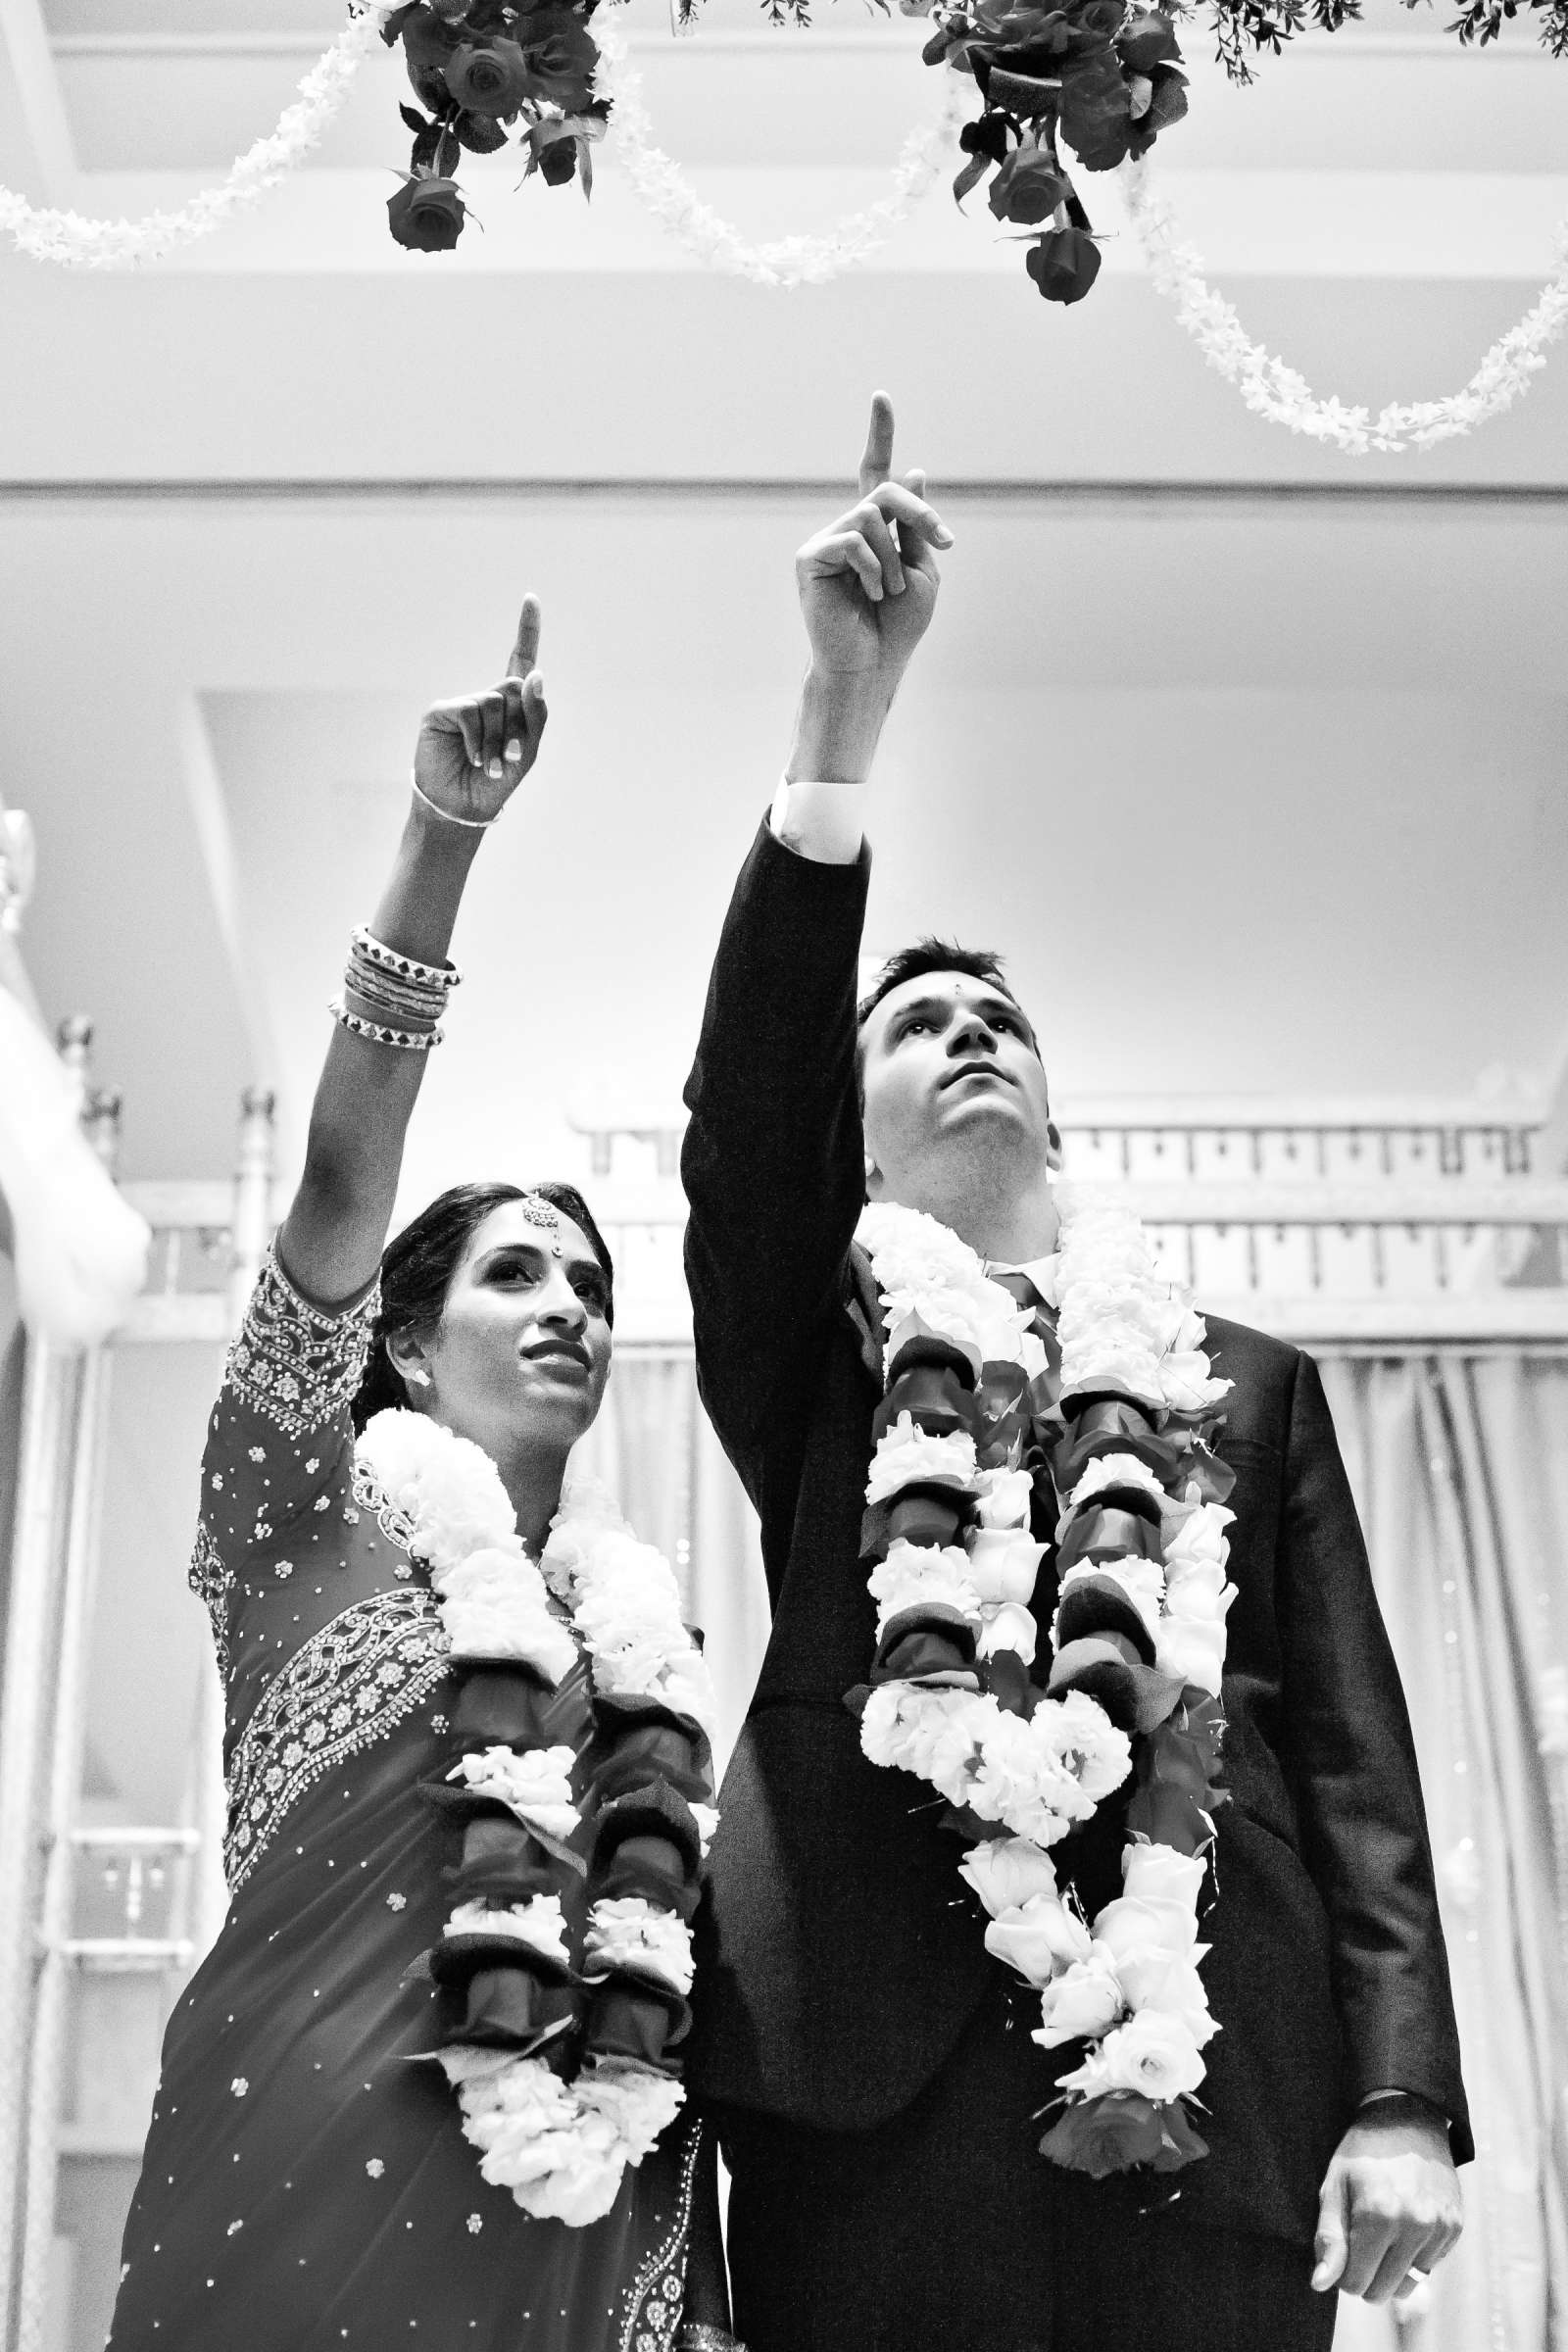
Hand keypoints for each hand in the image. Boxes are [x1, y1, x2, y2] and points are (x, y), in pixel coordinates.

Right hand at [412, 595, 547, 824]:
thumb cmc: (498, 781)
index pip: (520, 660)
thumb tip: (535, 675)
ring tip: (488, 763)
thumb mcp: (528, 751)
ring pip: (495, 701)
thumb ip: (535, 714)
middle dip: (519, 725)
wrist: (464, 807)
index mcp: (510, 704)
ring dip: (498, 739)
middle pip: (516, 688)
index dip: (526, 629)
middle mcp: (486, 697)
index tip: (531, 598)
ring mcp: (463, 703)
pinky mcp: (441, 711)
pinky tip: (473, 758)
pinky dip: (477, 739)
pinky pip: (470, 711)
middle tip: (509, 757)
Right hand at [796, 392, 950, 688]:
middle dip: (920, 514)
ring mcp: (826, 541)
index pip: (876, 473)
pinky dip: (870, 568)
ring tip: (885, 593)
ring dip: (893, 558)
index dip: (879, 434)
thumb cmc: (897, 627)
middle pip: (886, 491)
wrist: (871, 666)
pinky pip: (852, 539)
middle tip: (942, 543)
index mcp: (877, 529)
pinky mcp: (809, 557)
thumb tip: (912, 469)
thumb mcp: (921, 571)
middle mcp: (849, 528)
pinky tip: (865, 595)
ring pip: (871, 515)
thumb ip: (915, 525)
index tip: (881, 396)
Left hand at [1312, 2103, 1462, 2303]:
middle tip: (1359, 2245)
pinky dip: (1414, 2257)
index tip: (1342, 2253)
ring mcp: (1438, 2227)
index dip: (1343, 2274)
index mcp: (1377, 2215)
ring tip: (1382, 2237)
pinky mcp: (1455, 2227)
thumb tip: (1321, 2284)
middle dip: (1366, 2277)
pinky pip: (1429, 2267)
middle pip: (1383, 2290)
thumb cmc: (1362, 2152)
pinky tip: (1404, 2226)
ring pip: (1409, 2284)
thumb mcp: (1334, 2185)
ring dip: (1391, 2271)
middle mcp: (1413, 2225)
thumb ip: (1329, 2238)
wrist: (1409, 2118)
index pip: (1356, 2282)